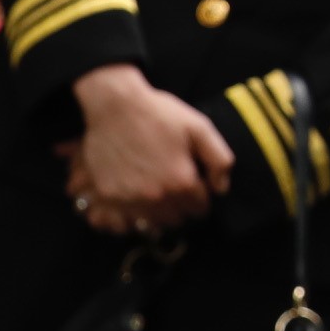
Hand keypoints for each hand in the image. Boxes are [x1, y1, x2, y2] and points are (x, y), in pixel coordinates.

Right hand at [69, 64, 231, 233]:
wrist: (115, 106)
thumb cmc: (160, 114)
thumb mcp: (199, 128)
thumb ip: (219, 160)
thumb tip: (221, 189)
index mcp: (182, 182)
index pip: (200, 209)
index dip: (201, 197)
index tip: (195, 186)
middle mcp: (157, 197)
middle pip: (177, 219)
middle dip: (181, 207)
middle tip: (175, 188)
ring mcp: (130, 200)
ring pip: (152, 224)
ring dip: (158, 213)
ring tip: (157, 193)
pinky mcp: (108, 198)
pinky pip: (125, 222)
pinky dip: (132, 215)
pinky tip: (135, 197)